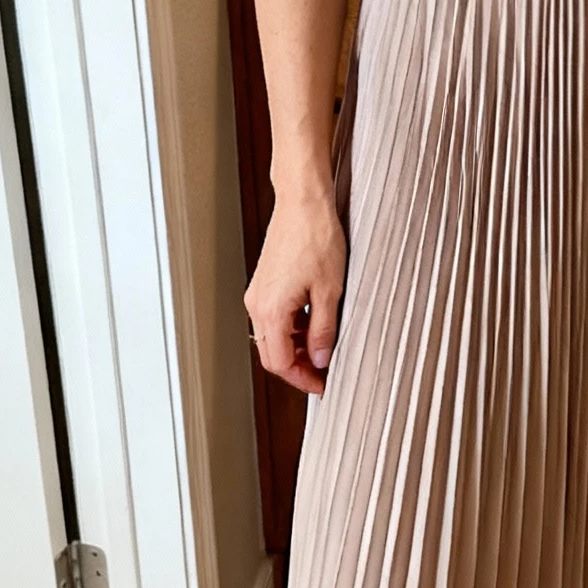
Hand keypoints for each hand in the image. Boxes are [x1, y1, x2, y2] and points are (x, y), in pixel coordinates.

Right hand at [245, 187, 346, 396]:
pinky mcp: (264, 284)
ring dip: (295, 349)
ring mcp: (258, 293)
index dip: (302, 379)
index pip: (280, 363)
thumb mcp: (330, 291)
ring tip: (323, 349)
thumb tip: (321, 359)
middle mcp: (257, 304)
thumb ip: (324, 331)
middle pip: (271, 354)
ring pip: (272, 337)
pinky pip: (273, 319)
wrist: (303, 202)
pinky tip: (314, 325)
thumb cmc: (316, 237)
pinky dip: (291, 330)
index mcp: (270, 310)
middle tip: (324, 374)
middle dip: (298, 368)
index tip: (323, 385)